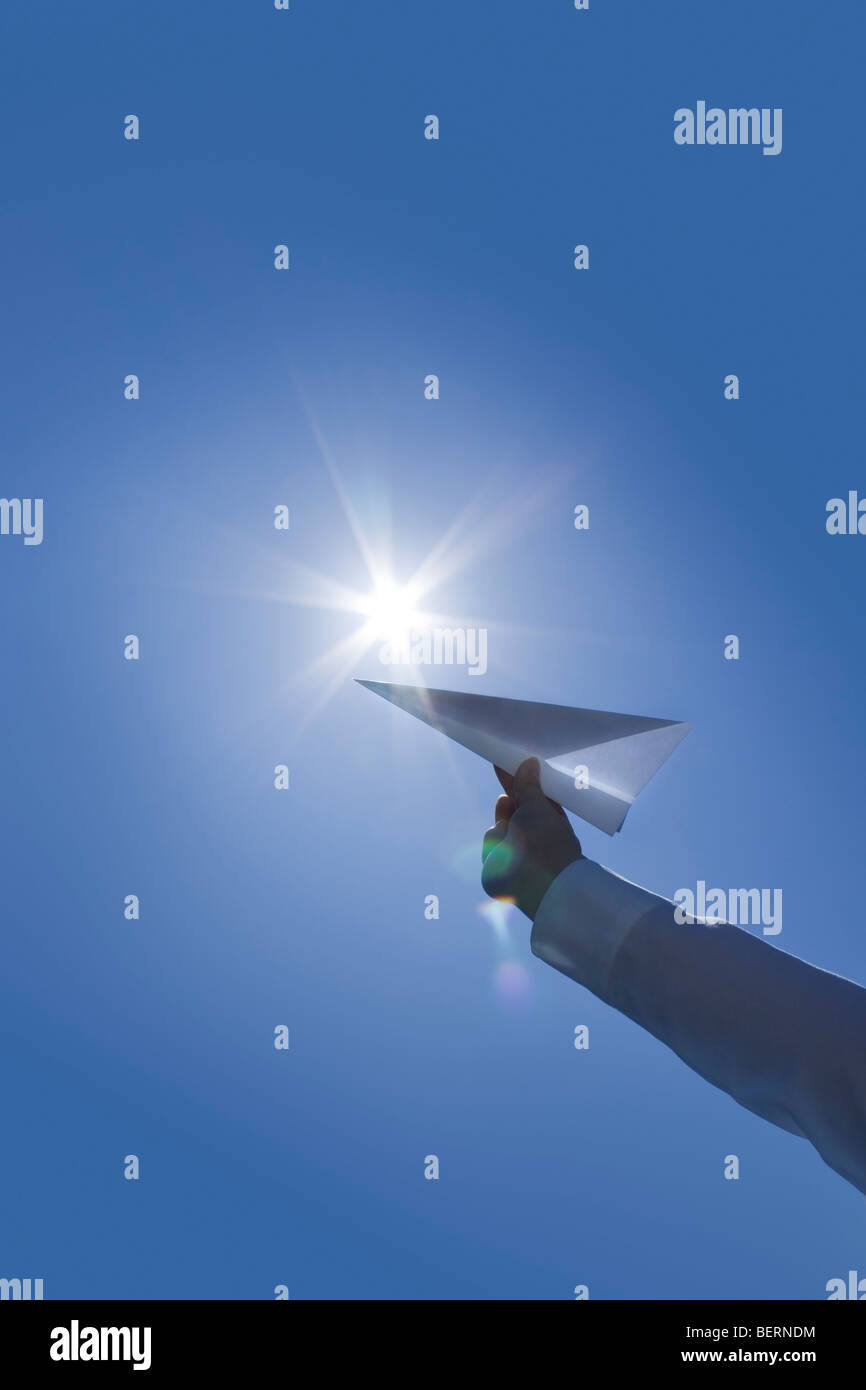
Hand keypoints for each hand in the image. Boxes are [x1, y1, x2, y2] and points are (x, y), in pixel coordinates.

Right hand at [481, 756, 582, 919]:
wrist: (538, 881)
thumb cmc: (547, 841)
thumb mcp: (537, 806)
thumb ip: (527, 786)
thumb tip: (529, 762)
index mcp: (549, 824)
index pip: (531, 798)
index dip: (518, 781)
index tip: (504, 762)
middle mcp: (531, 839)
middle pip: (512, 812)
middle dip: (510, 802)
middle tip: (506, 786)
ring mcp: (513, 853)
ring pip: (497, 828)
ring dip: (503, 824)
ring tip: (515, 832)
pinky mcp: (497, 866)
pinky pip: (490, 844)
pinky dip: (495, 844)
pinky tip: (507, 852)